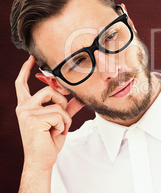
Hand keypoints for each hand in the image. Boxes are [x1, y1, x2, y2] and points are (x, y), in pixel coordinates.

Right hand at [15, 56, 82, 171]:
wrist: (42, 160)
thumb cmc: (49, 140)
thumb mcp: (60, 120)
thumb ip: (68, 106)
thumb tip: (80, 96)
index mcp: (26, 105)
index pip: (22, 84)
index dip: (26, 70)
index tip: (30, 58)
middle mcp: (23, 107)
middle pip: (50, 91)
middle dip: (62, 104)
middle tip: (58, 121)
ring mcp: (26, 113)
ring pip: (58, 103)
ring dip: (64, 118)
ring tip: (56, 129)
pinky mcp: (33, 119)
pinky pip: (60, 114)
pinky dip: (63, 125)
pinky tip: (53, 134)